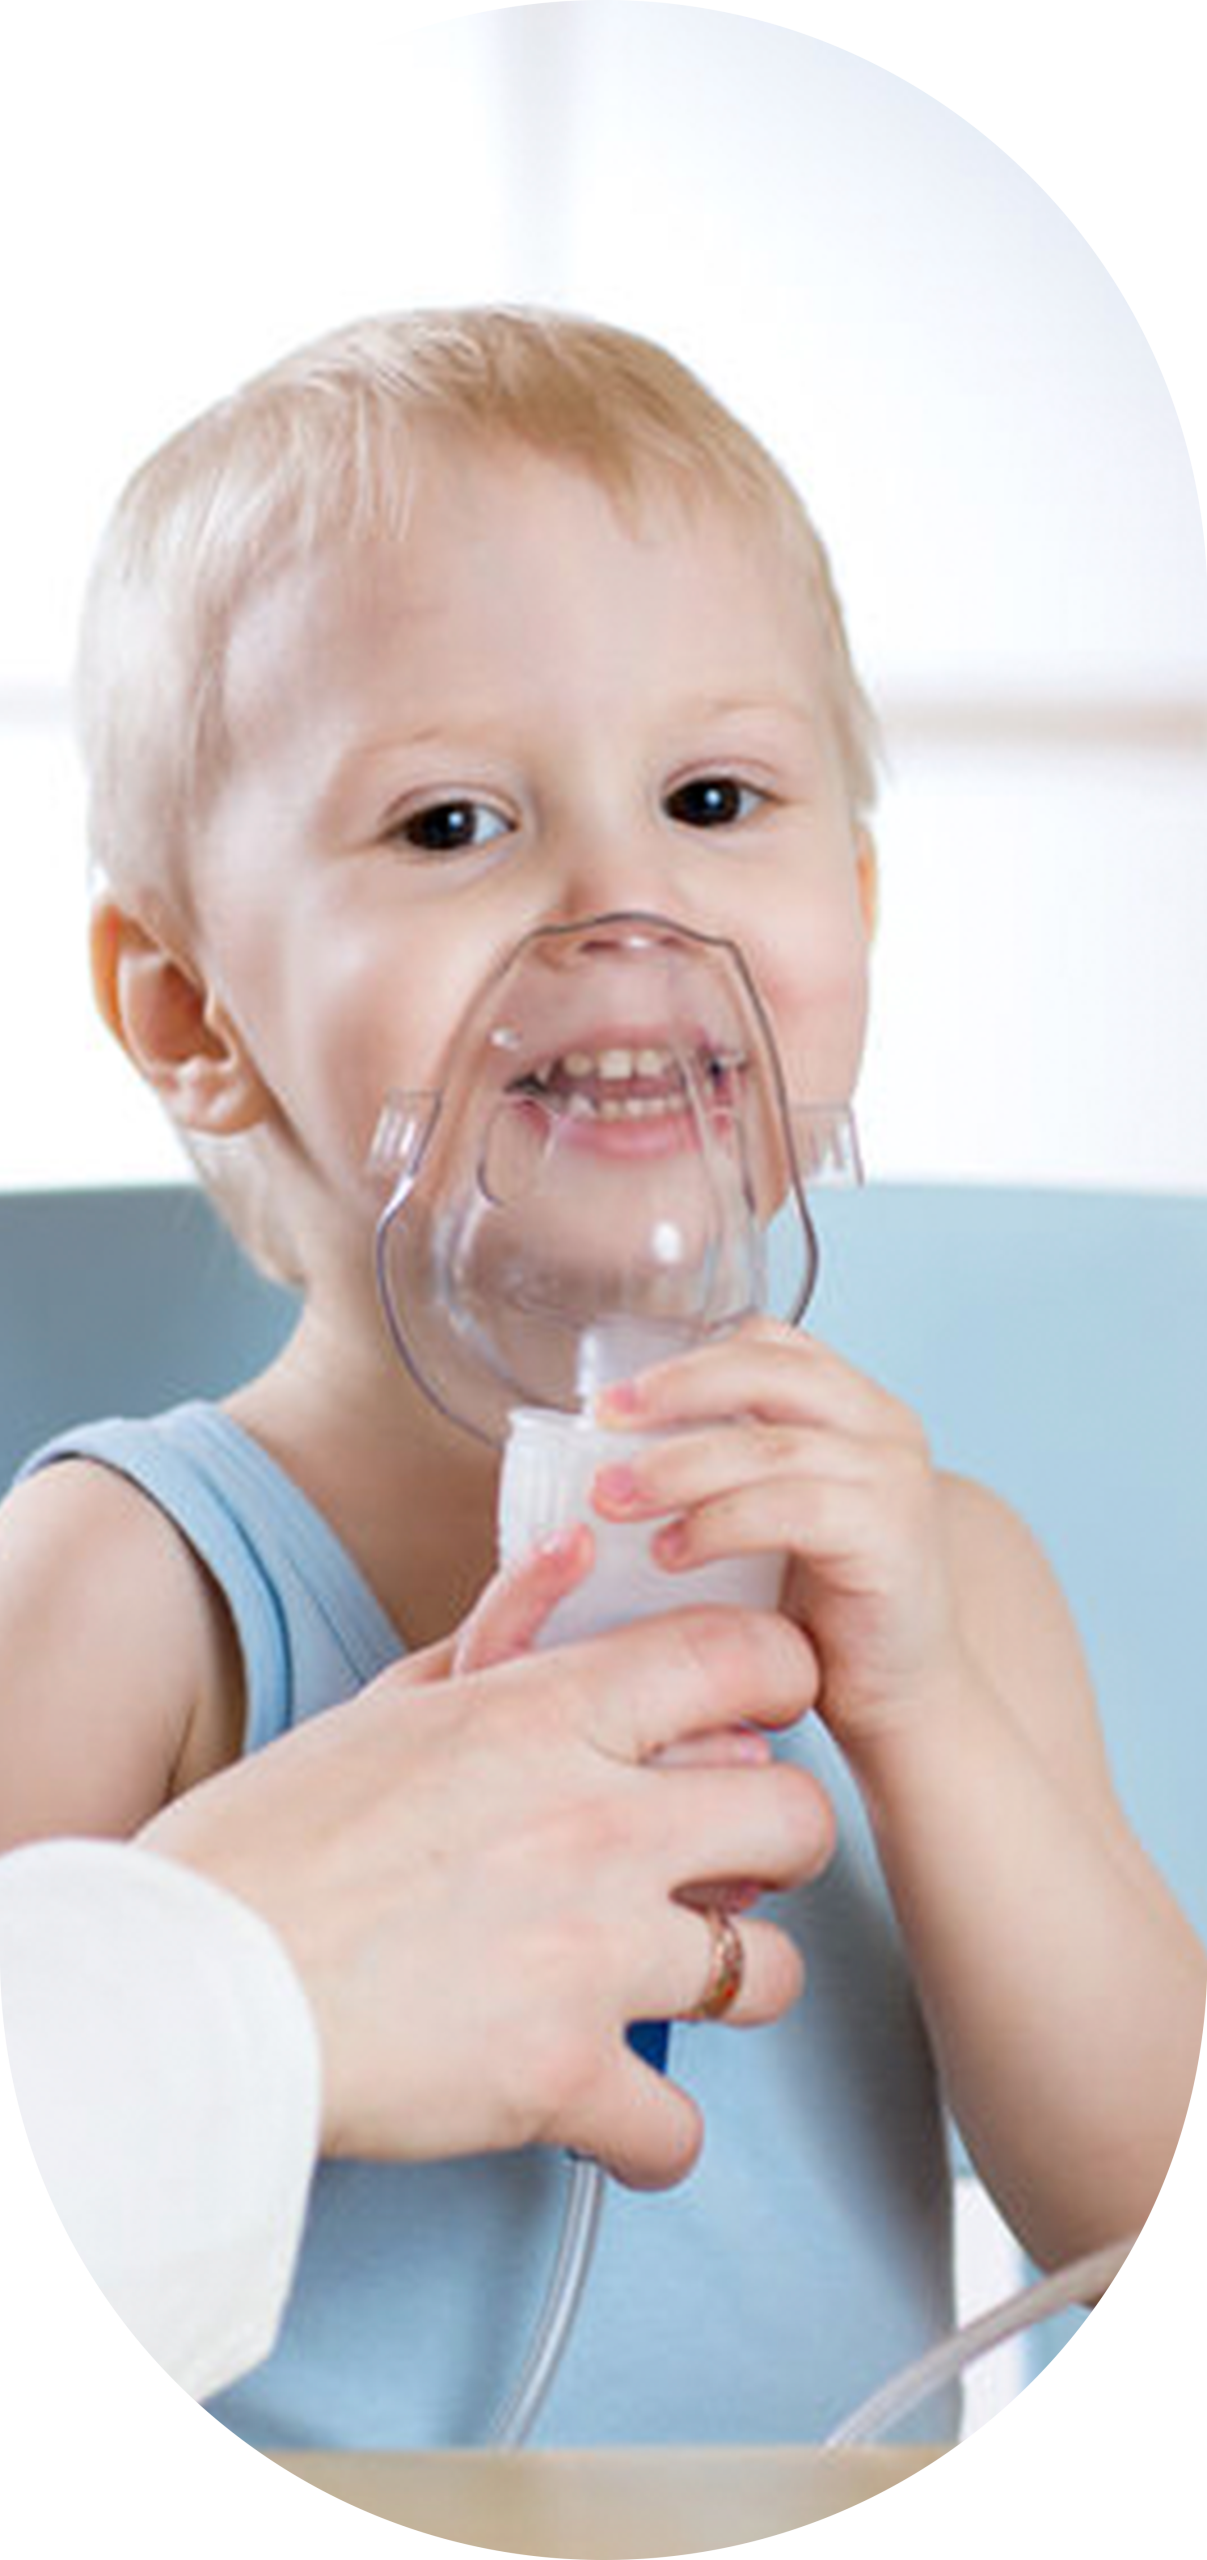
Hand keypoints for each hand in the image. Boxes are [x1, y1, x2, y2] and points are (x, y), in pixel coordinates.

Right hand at [140, 1550, 827, 2189]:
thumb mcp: (380, 1711)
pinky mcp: (561, 2076)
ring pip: (773, 1974)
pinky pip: (685, 2127)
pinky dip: (651, 2133)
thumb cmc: (260, 1848)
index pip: (742, 1658)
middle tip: (725, 1868)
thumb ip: (497, 1633)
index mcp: (541, 1716)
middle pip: (799, 1818)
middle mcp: (592, 1823)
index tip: (760, 1720)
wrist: (177, 1988)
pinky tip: (605, 2113)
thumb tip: (574, 1551)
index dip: (778, 1685)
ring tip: (663, 1992)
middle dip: (778, 1845)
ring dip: (731, 1988)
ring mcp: (590, 1953)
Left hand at [590, 1317, 969, 1752]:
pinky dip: (717, 1524)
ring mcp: (893, 1478)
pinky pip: (788, 1509)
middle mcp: (885, 1427)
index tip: (614, 1398)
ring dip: (676, 1467)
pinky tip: (670, 1553)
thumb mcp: (775, 1514)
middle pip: (767, 1371)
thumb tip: (612, 1448)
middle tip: (601, 1422)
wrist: (904, 1696)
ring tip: (613, 1499)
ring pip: (767, 1445)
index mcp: (857, 1407)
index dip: (688, 1359)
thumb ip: (729, 1465)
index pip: (770, 1343)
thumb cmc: (825, 1607)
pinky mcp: (889, 1536)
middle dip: (673, 1391)